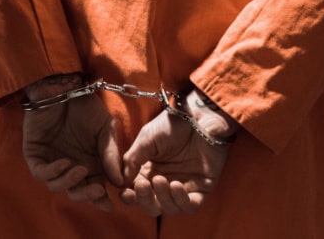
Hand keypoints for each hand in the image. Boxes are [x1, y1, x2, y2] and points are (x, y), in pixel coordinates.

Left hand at [22, 80, 122, 211]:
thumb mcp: (106, 130)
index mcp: (88, 163)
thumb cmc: (86, 106)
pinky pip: (40, 172)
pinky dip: (53, 172)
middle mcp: (70, 166)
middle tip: (97, 190)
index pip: (93, 188)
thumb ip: (111, 154)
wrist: (64, 87)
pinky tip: (65, 162)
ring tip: (80, 169)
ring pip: (56, 186)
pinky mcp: (34, 154)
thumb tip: (119, 181)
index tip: (109, 203)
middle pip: (75, 192)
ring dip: (69, 182)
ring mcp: (51, 161)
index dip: (99, 199)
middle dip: (86, 195)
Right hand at [119, 100, 232, 216]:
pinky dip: (181, 200)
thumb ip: (132, 161)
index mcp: (150, 172)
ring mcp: (185, 187)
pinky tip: (176, 185)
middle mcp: (166, 182)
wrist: (199, 115)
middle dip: (145, 199)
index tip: (124, 193)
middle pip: (153, 206)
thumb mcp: (145, 139)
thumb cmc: (172, 123)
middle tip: (143, 185)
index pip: (138, 193)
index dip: (130, 197)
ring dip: (163, 198)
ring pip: (170, 209)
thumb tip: (120, 183)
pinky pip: (191, 206)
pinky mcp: (203, 188)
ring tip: (160, 179)